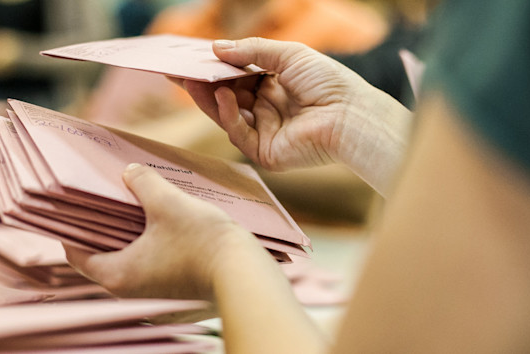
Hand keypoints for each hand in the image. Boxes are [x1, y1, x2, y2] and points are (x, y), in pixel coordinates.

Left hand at [64, 163, 269, 300]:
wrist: (245, 275)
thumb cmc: (203, 241)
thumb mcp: (167, 202)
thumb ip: (142, 183)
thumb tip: (130, 173)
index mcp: (117, 275)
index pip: (76, 254)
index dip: (72, 228)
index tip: (73, 207)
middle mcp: (130, 293)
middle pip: (103, 257)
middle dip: (104, 227)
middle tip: (106, 198)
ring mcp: (153, 297)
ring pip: (129, 262)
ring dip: (130, 236)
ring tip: (135, 206)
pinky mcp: (174, 295)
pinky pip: (151, 268)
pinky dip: (150, 247)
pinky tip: (161, 224)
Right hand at [175, 38, 411, 195]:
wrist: (351, 116)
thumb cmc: (329, 83)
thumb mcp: (289, 55)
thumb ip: (251, 50)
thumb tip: (215, 47)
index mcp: (275, 86)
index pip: (237, 77)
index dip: (215, 69)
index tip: (190, 59)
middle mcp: (267, 110)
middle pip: (226, 97)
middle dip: (203, 84)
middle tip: (177, 72)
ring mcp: (264, 132)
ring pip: (226, 116)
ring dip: (209, 98)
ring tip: (191, 80)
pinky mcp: (264, 152)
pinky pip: (238, 133)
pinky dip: (228, 114)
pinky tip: (225, 96)